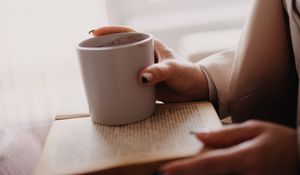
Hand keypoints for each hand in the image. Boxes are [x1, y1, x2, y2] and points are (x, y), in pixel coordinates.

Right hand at [91, 26, 208, 101]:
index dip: (110, 31)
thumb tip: (141, 78)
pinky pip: (126, 81)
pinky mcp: (143, 84)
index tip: (94, 33)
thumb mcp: (174, 69)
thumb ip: (160, 72)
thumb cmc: (188, 74)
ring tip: (93, 72)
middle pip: (120, 49)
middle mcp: (144, 56)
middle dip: (104, 49)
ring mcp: (142, 69)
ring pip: (121, 66)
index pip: (127, 33)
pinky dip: (117, 83)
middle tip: (89, 54)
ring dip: (109, 68)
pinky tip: (107, 88)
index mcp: (150, 45)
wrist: (195, 90)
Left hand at [159, 120, 298, 174]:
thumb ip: (225, 134)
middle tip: (164, 172)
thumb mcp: (255, 129)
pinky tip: (200, 171)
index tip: (163, 170)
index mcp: (245, 159)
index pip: (208, 164)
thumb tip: (198, 136)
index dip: (184, 169)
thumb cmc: (280, 141)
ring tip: (179, 171)